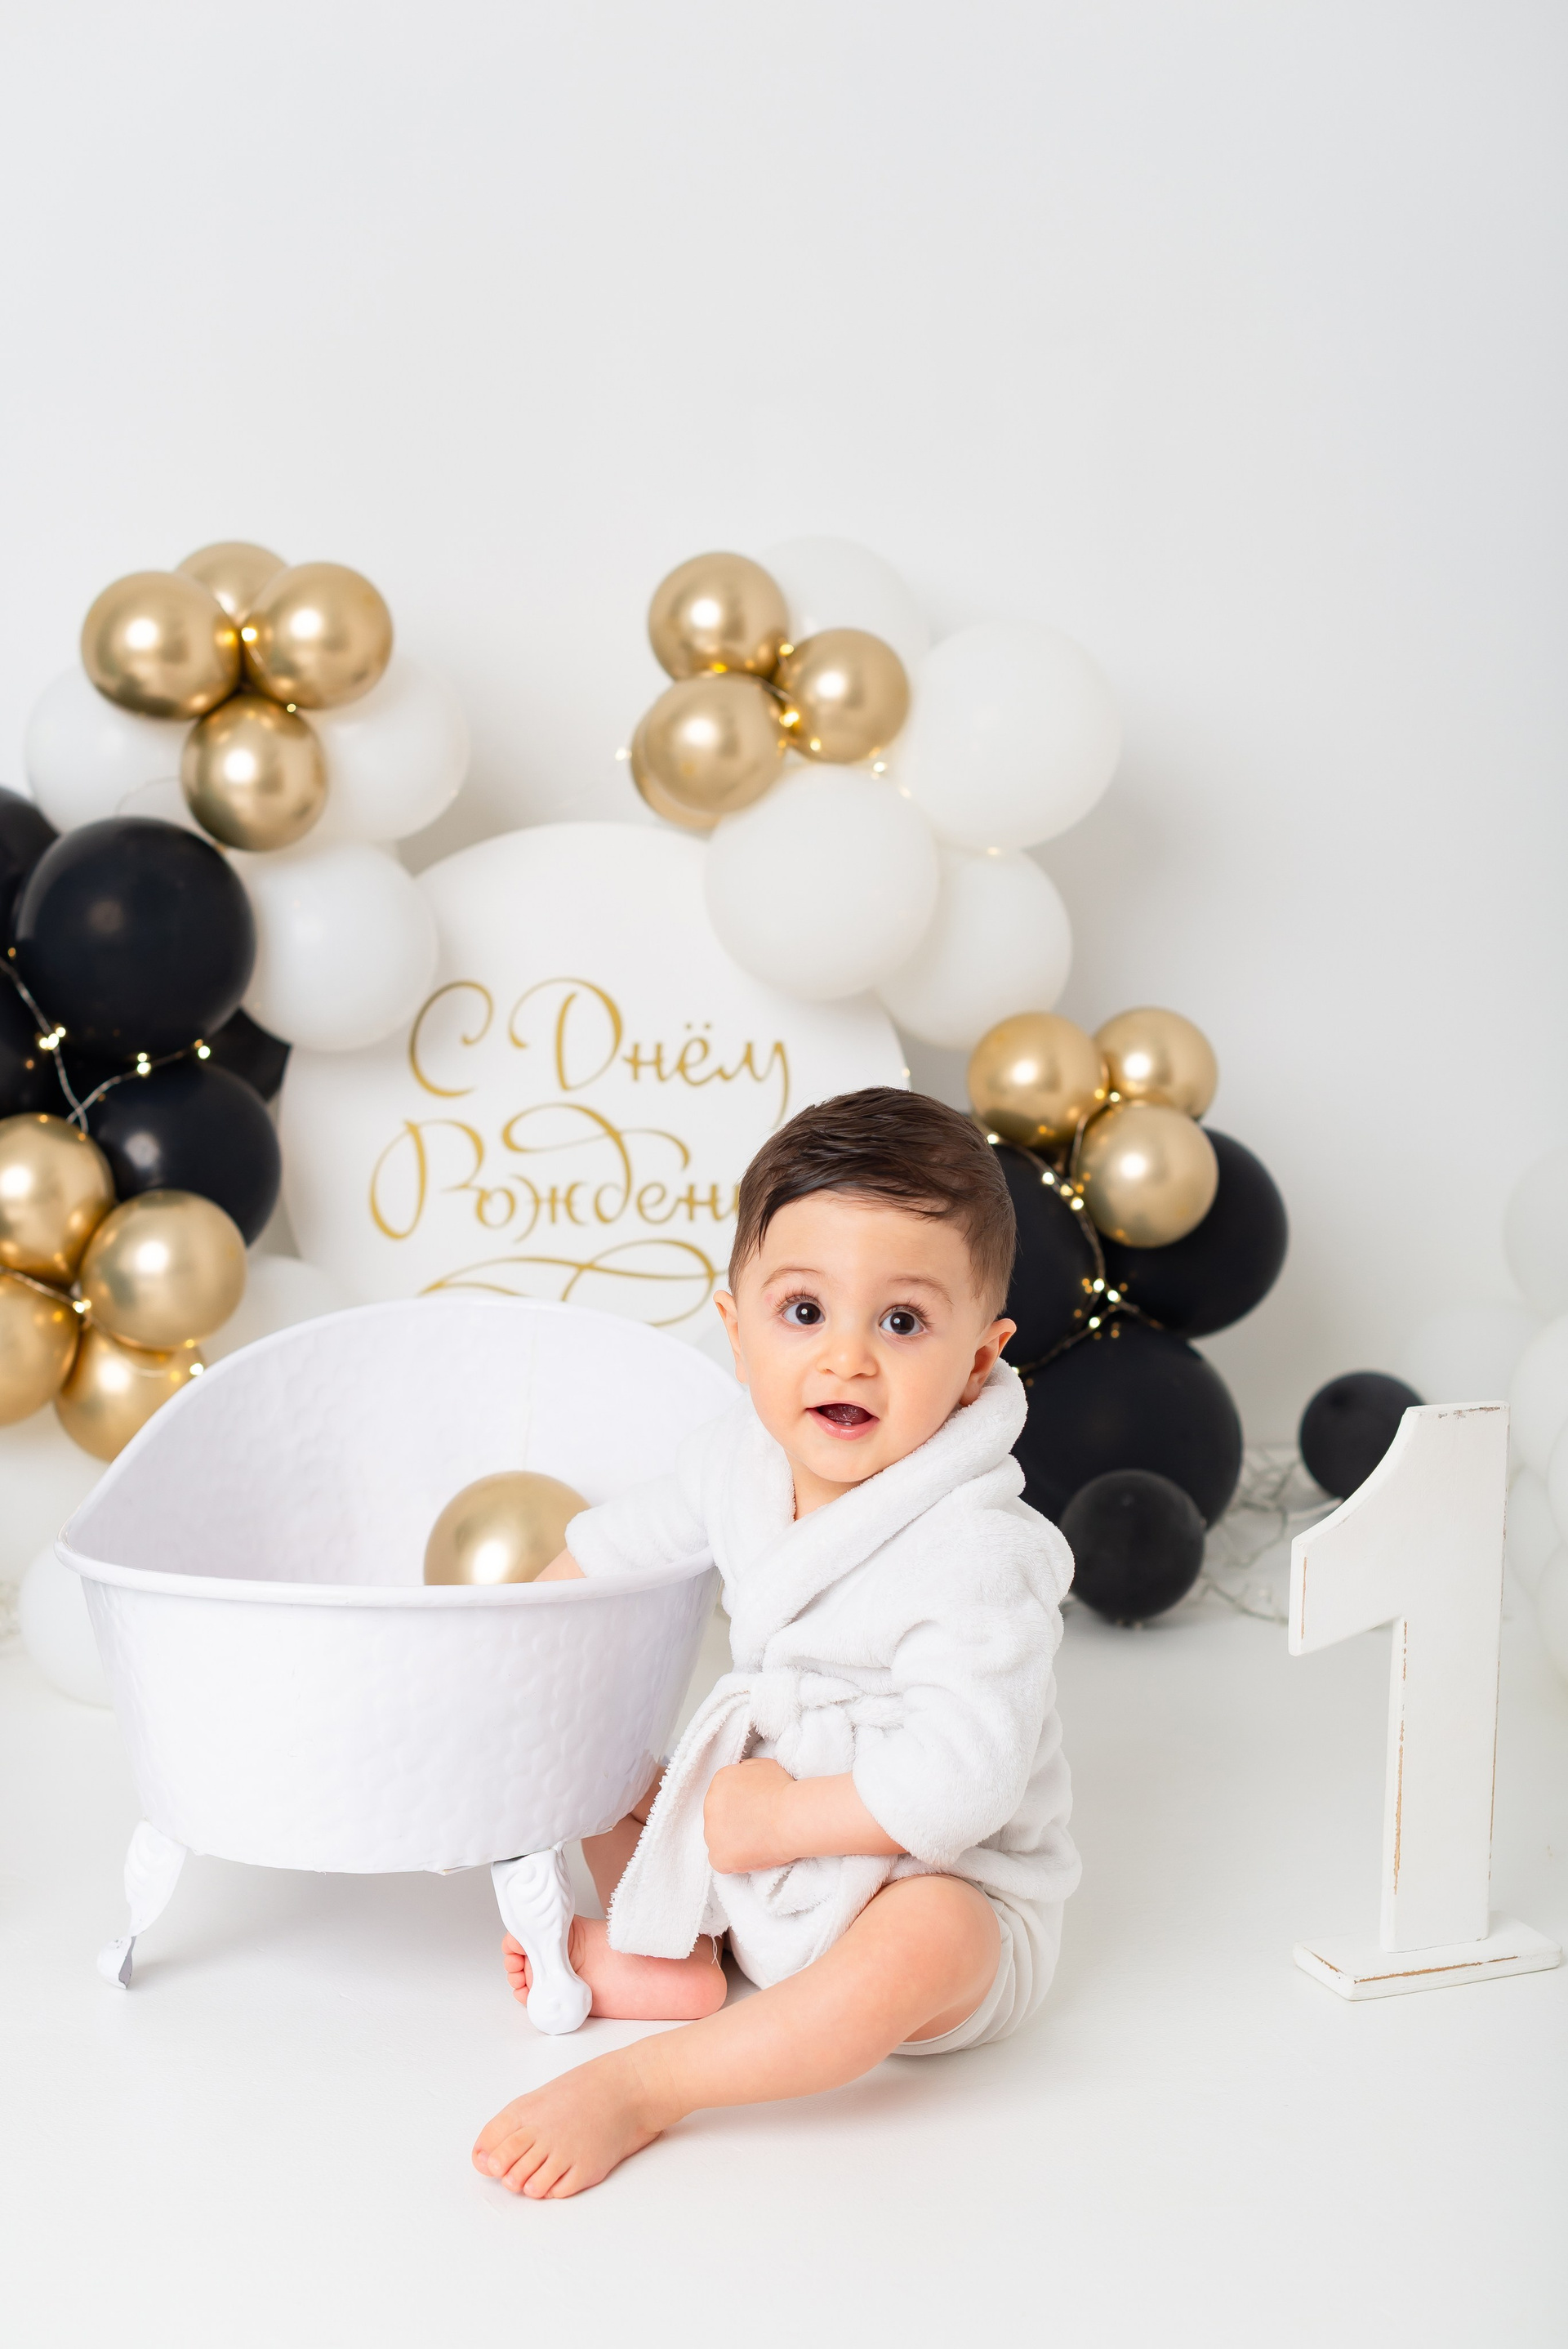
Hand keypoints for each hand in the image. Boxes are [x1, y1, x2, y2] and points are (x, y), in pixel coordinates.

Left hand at [703, 1758, 798, 1873]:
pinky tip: (753, 1855)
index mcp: (720, 1781)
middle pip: (718, 1818)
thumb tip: (742, 1776)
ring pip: (718, 1841)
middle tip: (757, 1828)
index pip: (724, 1797)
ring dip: (734, 1843)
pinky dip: (735, 1862)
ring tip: (758, 1842)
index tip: (756, 1812)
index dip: (741, 1807)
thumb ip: (745, 1771)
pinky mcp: (718, 1856)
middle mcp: (710, 1804)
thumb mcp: (763, 1766)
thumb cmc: (783, 1790)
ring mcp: (711, 1832)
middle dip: (734, 1824)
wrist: (790, 1816)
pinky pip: (722, 1862)